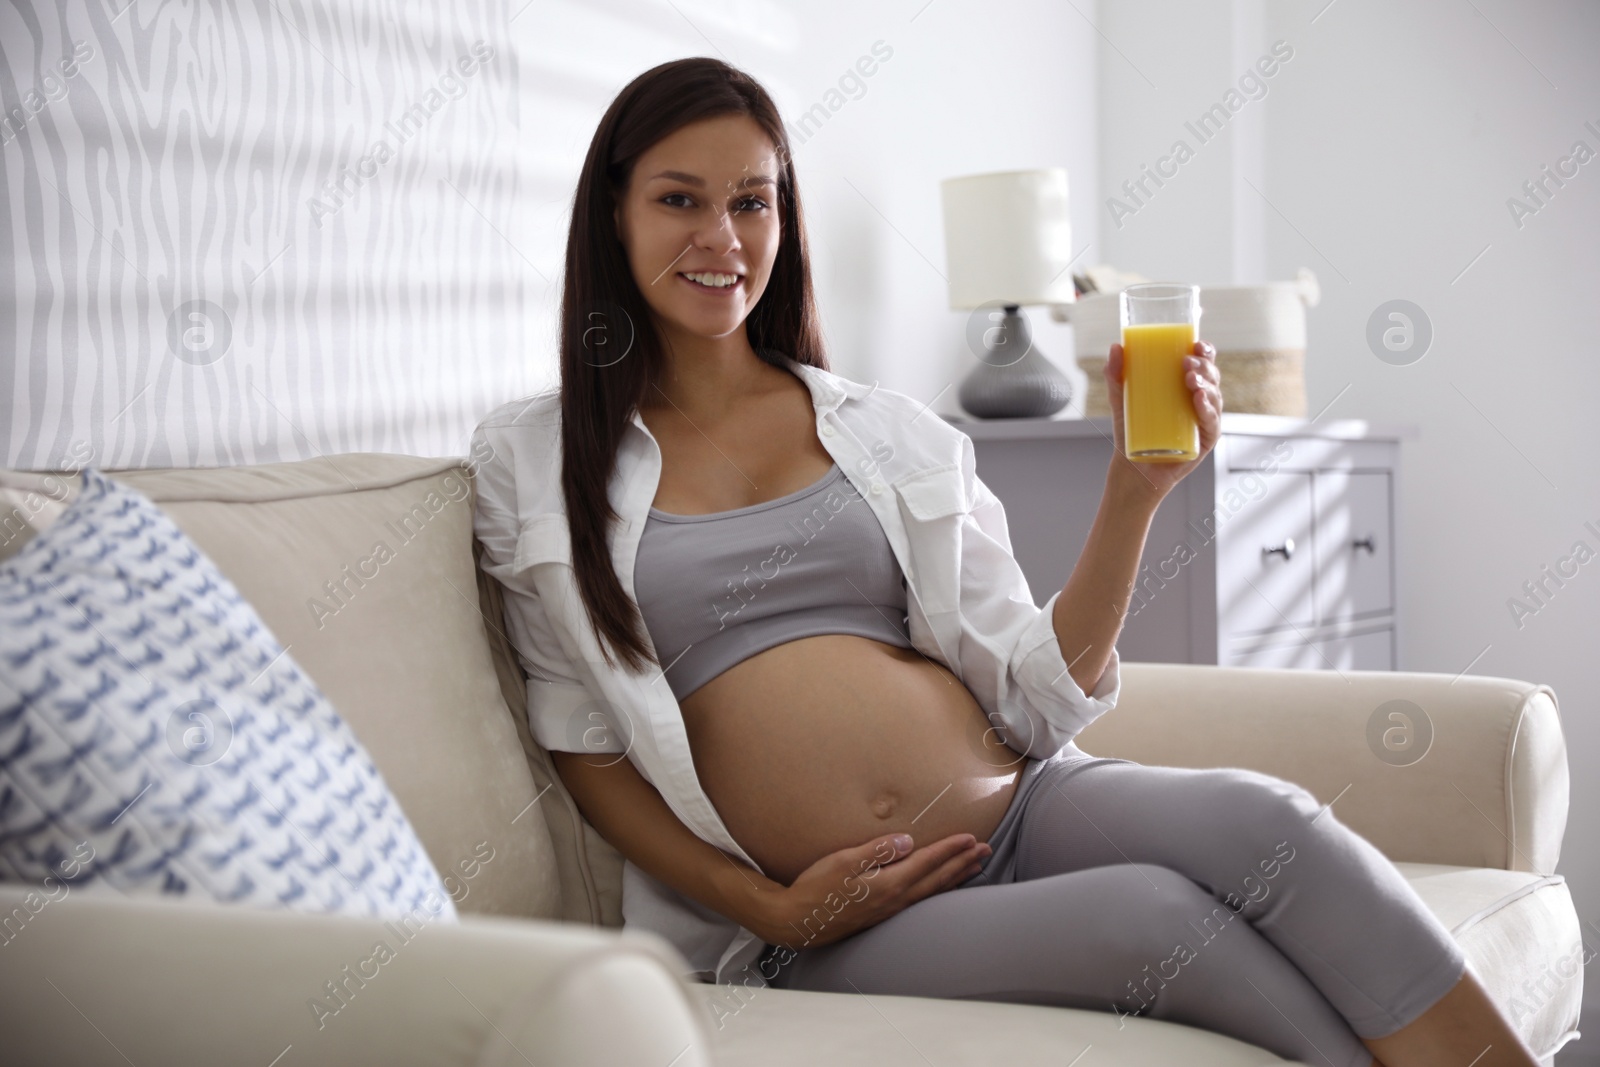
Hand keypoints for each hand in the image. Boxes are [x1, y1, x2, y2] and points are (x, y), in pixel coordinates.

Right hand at [749, 831, 991, 951]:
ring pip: (932, 891)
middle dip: (962, 863)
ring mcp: (890, 910)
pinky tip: (942, 887)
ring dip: (956, 877)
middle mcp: (895, 899)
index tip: (971, 838)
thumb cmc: (816, 888)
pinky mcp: (883, 914)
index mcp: (888, 883)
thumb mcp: (842, 862)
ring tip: (975, 866)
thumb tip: (907, 841)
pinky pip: (921, 900)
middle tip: (985, 850)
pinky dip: (939, 890)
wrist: (798, 921)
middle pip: (937, 879)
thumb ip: (876, 851)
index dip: (950, 849)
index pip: (927, 862)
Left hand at [1104, 339, 1222, 503]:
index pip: (1203, 364)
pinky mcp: (1204, 440)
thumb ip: (1116, 375)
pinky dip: (1208, 410)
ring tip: (1190, 379)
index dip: (1205, 351)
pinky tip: (1199, 400)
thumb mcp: (1121, 399)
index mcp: (1186, 387)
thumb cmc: (1131, 430)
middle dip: (1204, 366)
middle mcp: (1200, 401)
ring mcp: (1204, 420)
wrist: (1132, 466)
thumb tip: (1116, 347)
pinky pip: (1211, 423)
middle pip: (1211, 377)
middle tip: (1185, 363)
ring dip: (1206, 385)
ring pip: (1214, 397)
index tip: (1195, 344)